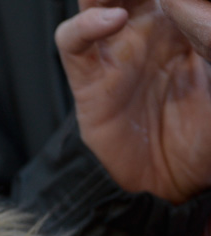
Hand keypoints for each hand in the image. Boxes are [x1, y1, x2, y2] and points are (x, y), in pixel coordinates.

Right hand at [56, 0, 210, 202]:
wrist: (177, 182)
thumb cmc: (209, 131)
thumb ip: (208, 31)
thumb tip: (179, 2)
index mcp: (191, 18)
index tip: (189, 0)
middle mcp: (153, 26)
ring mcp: (118, 50)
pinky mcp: (89, 78)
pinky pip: (72, 40)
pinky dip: (84, 24)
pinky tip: (110, 20)